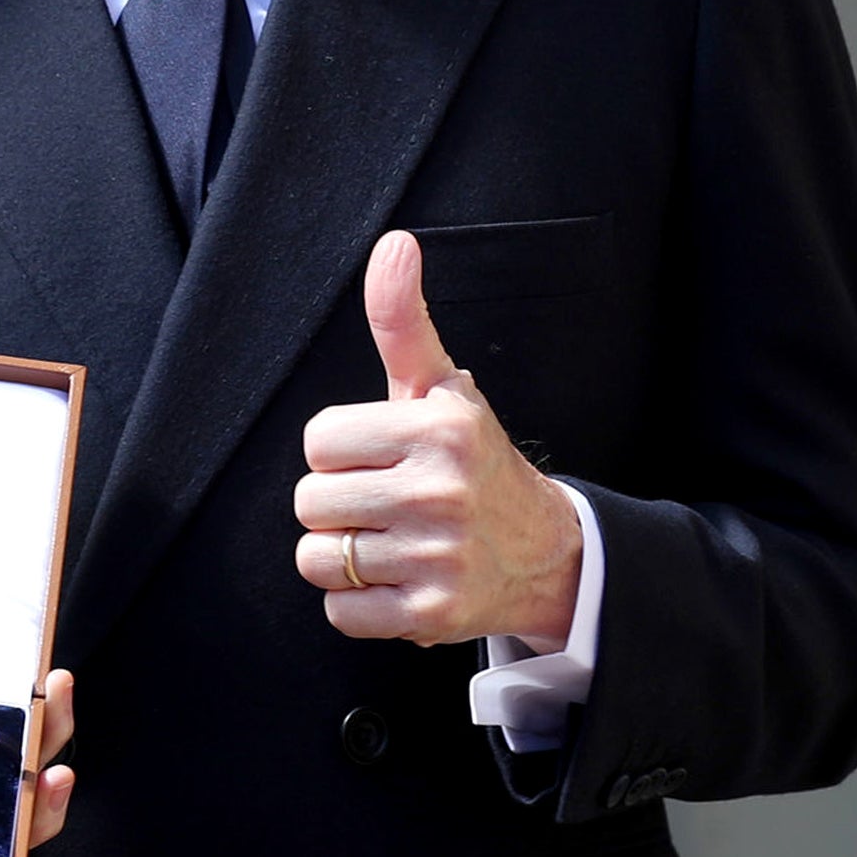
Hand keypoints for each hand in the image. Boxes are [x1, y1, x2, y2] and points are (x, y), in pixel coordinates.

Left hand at [292, 230, 580, 647]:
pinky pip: (341, 611)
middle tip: (388, 503)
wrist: (546, 554)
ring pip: (317, 558)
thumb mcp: (442, 389)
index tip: (382, 457)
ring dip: (344, 557)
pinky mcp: (433, 614)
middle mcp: (440, 490)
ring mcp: (438, 556)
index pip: (317, 441)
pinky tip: (399, 581)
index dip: (340, 452)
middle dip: (339, 504)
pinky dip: (360, 603)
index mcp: (438, 428)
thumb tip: (394, 242)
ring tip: (392, 543)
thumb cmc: (471, 461)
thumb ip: (402, 321)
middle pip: (310, 501)